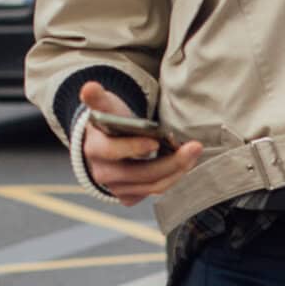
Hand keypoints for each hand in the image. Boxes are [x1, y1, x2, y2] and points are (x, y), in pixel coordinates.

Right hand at [78, 79, 203, 206]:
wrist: (106, 143)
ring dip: (177, 170)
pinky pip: (155, 191)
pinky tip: (183, 164)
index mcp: (94, 149)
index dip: (134, 147)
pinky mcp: (129, 197)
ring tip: (194, 153)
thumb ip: (98, 97)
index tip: (156, 141)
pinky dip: (172, 178)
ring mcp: (116, 189)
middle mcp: (103, 174)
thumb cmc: (110, 121)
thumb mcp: (105, 106)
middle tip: (195, 147)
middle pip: (140, 174)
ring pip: (152, 186)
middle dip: (171, 162)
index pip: (112, 152)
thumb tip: (89, 88)